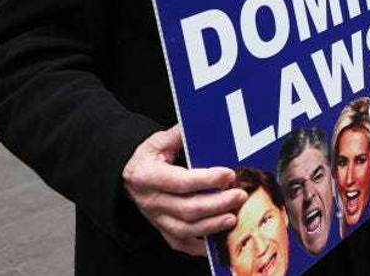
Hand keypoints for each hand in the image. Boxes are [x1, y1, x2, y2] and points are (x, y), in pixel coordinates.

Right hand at [122, 126, 247, 255]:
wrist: (129, 178)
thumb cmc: (148, 158)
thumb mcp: (157, 142)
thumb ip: (178, 134)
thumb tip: (198, 122)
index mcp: (147, 176)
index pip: (180, 182)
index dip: (206, 180)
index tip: (228, 175)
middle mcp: (151, 201)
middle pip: (186, 209)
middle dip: (217, 204)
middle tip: (240, 196)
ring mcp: (156, 219)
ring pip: (185, 230)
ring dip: (212, 226)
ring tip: (233, 217)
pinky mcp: (162, 230)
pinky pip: (181, 244)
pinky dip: (200, 246)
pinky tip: (218, 242)